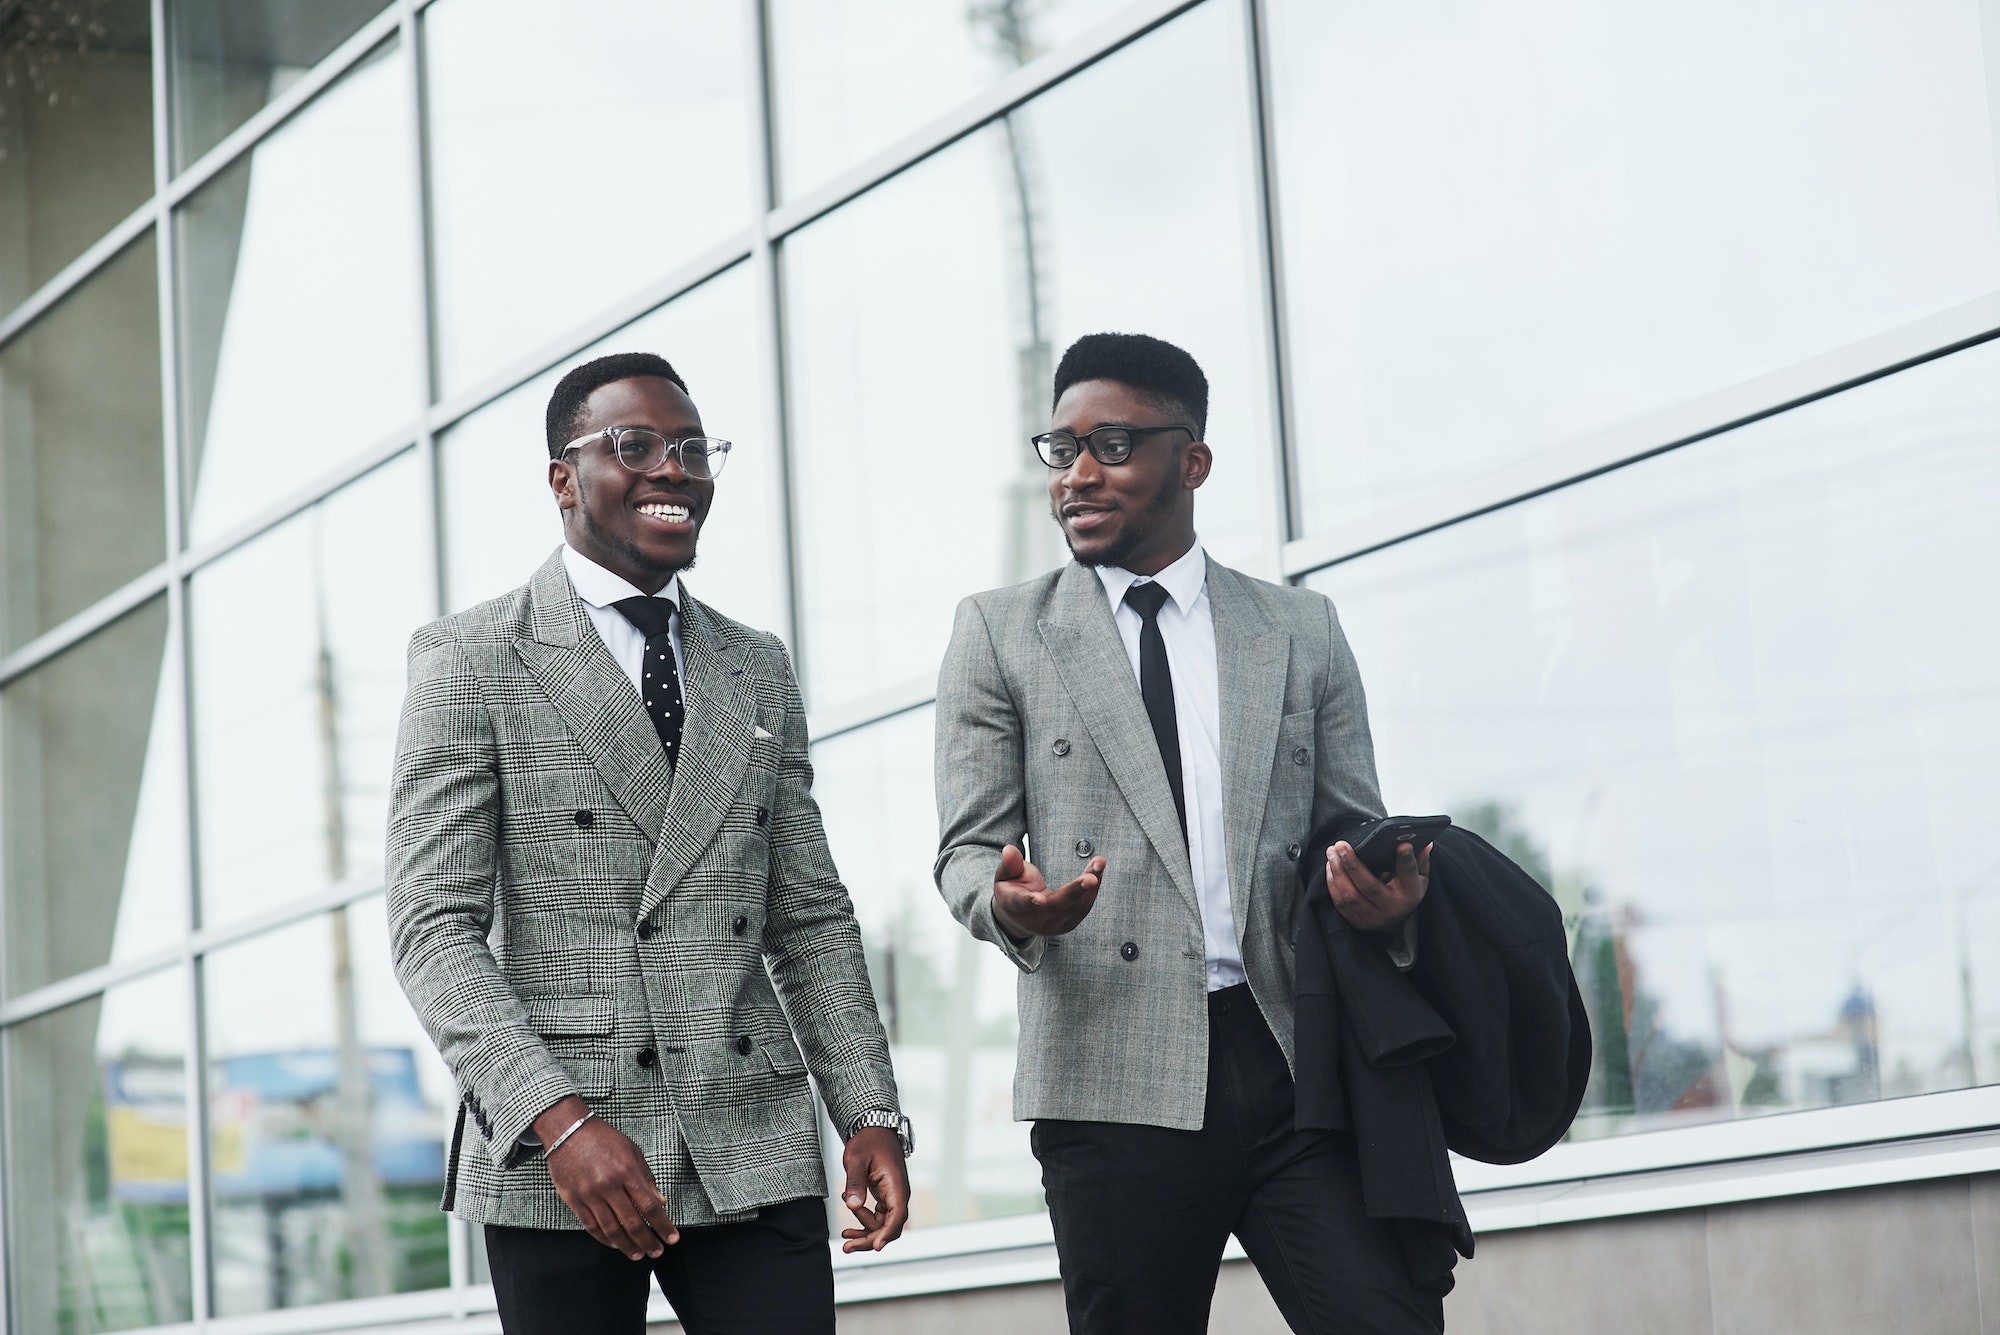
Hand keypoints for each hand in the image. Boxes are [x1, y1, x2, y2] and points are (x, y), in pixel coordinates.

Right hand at [533, 1095, 678, 1258]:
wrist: (569, 1131)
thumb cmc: (604, 1139)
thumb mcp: (632, 1151)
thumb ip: (647, 1178)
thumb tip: (661, 1203)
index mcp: (627, 1172)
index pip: (649, 1206)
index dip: (662, 1225)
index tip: (672, 1238)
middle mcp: (609, 1186)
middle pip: (632, 1223)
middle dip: (648, 1241)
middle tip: (657, 1252)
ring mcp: (590, 1195)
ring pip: (611, 1229)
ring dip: (627, 1246)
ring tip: (639, 1255)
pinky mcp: (574, 1200)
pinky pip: (592, 1226)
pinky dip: (605, 1239)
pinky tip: (616, 1244)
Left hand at [838, 1126, 910, 1252]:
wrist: (874, 1130)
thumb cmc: (868, 1141)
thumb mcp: (857, 1159)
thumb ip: (855, 1182)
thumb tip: (852, 1205)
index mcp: (896, 1185)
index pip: (897, 1215)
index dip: (887, 1233)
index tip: (876, 1246)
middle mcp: (898, 1194)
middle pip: (890, 1226)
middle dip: (870, 1239)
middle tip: (847, 1247)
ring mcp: (892, 1198)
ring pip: (883, 1226)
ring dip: (865, 1234)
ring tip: (845, 1236)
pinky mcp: (885, 1199)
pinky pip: (878, 1219)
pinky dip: (864, 1224)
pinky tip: (848, 1229)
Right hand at [990, 843, 1102, 937]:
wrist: (1018, 917)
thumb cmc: (1011, 890)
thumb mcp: (1004, 875)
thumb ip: (1010, 863)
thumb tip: (1009, 849)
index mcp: (1014, 906)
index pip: (1022, 904)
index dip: (1030, 901)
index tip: (1038, 899)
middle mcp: (1035, 920)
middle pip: (1057, 906)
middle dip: (1076, 890)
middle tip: (1091, 877)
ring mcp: (1053, 925)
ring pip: (1075, 907)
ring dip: (1091, 885)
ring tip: (1099, 863)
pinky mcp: (1068, 925)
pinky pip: (1083, 908)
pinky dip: (1092, 890)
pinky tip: (1097, 872)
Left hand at [1325, 839, 1429, 932]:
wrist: (1397, 918)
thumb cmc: (1406, 891)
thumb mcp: (1419, 876)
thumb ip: (1419, 860)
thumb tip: (1425, 843)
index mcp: (1411, 894)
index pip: (1408, 873)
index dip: (1406, 859)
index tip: (1402, 844)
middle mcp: (1392, 909)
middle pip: (1369, 886)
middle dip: (1352, 863)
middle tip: (1341, 845)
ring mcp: (1374, 918)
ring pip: (1350, 895)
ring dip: (1338, 872)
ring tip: (1332, 853)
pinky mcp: (1359, 922)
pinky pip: (1341, 904)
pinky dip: (1333, 885)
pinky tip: (1330, 868)